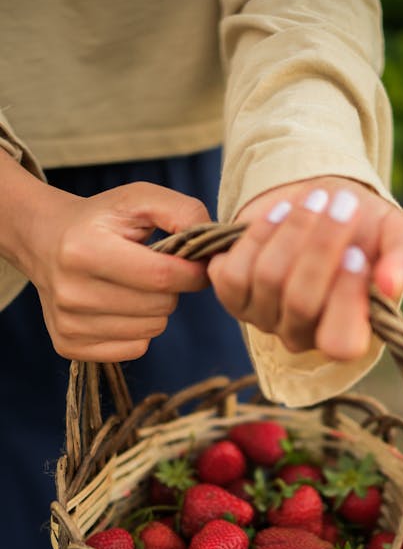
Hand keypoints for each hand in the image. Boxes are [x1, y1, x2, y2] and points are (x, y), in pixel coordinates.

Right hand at [6, 171, 209, 361]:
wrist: (44, 240)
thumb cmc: (101, 220)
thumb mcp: (139, 199)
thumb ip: (183, 211)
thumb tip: (211, 245)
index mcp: (85, 250)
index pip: (163, 276)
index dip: (193, 272)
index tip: (197, 263)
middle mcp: (71, 292)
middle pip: (160, 307)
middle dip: (172, 289)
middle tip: (154, 269)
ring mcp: (68, 323)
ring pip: (151, 330)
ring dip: (155, 309)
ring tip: (134, 285)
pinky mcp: (69, 345)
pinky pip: (135, 349)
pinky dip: (138, 330)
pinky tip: (120, 306)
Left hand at [207, 177, 402, 359]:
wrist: (322, 203)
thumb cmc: (367, 228)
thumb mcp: (399, 238)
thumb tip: (391, 283)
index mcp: (349, 334)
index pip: (341, 343)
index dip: (345, 301)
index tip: (356, 254)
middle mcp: (302, 335)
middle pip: (301, 302)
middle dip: (321, 245)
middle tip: (341, 203)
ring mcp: (264, 318)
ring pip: (268, 280)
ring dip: (293, 230)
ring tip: (314, 199)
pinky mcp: (232, 296)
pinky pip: (233, 272)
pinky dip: (258, 234)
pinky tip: (279, 213)